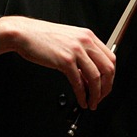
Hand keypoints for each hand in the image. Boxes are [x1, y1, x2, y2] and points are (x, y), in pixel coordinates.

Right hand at [0, 16, 115, 110]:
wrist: (25, 33)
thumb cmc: (43, 37)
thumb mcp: (69, 40)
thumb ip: (83, 54)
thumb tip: (90, 75)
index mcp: (88, 36)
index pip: (111, 57)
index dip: (111, 75)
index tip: (106, 85)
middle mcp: (85, 41)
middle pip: (108, 68)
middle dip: (106, 87)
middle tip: (101, 97)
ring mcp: (76, 50)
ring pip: (96, 77)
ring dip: (96, 94)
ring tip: (92, 102)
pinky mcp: (65, 60)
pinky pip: (79, 82)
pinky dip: (82, 95)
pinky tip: (81, 100)